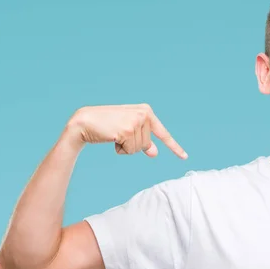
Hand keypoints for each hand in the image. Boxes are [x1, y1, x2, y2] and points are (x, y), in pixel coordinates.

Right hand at [65, 104, 187, 158]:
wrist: (84, 122)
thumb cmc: (106, 126)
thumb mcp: (127, 131)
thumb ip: (142, 139)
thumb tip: (154, 152)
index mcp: (146, 111)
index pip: (162, 133)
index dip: (174, 147)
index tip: (184, 157)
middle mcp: (144, 114)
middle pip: (147, 144)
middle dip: (132, 145)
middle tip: (118, 135)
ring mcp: (136, 122)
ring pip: (138, 149)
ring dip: (125, 147)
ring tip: (114, 135)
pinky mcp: (127, 130)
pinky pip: (130, 151)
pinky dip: (120, 149)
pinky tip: (111, 138)